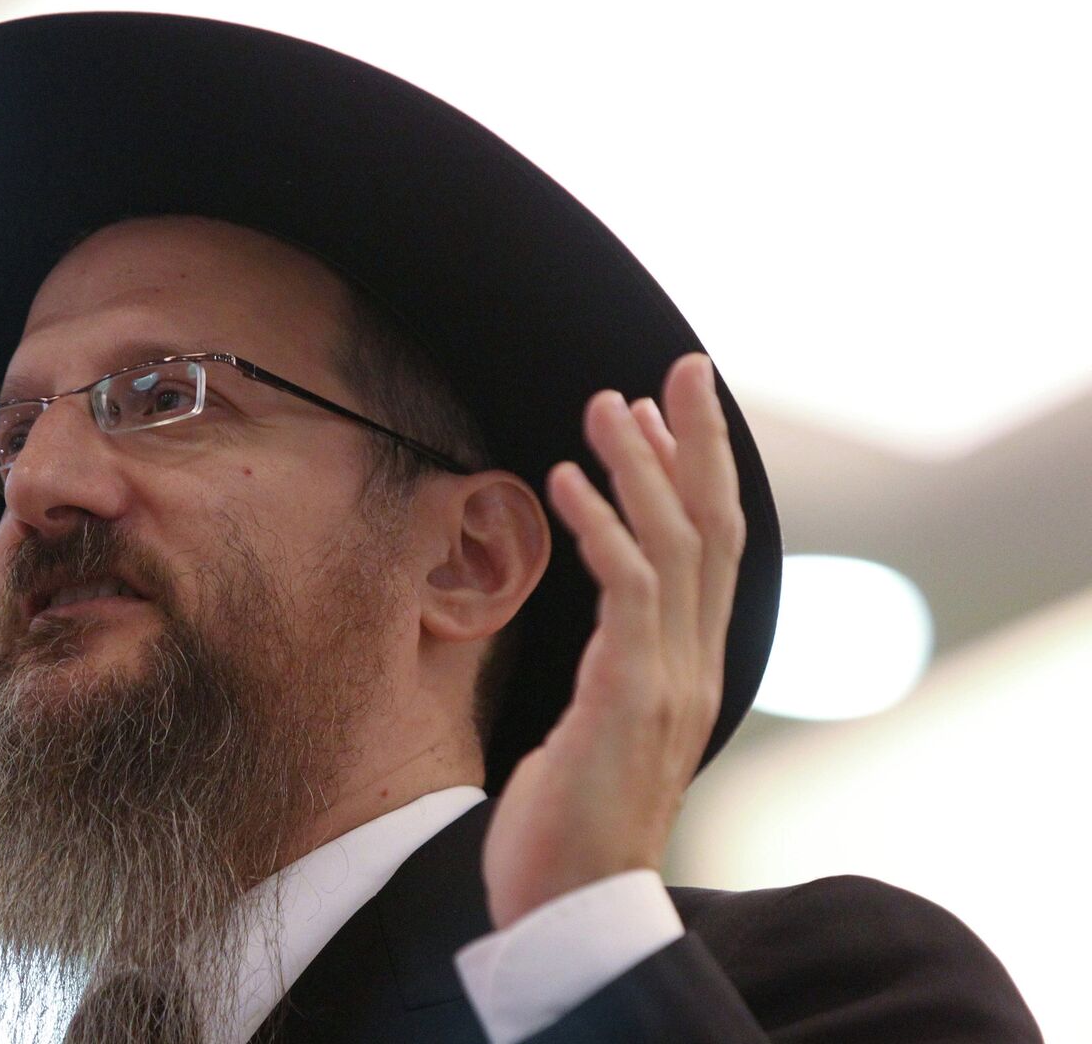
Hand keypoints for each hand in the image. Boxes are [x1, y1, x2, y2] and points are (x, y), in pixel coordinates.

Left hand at [482, 352, 746, 929]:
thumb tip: (603, 622)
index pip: (711, 551)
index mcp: (689, 670)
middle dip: (697, 442)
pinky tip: (567, 478)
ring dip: (641, 466)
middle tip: (677, 368)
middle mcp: (693, 667)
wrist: (573, 910)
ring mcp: (668, 681)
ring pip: (674, 546)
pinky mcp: (628, 696)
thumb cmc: (571, 825)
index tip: (675, 406)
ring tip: (605, 402)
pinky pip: (627, 591)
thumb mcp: (598, 729)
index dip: (701, 473)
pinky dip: (603, 525)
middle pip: (713, 529)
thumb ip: (614, 670)